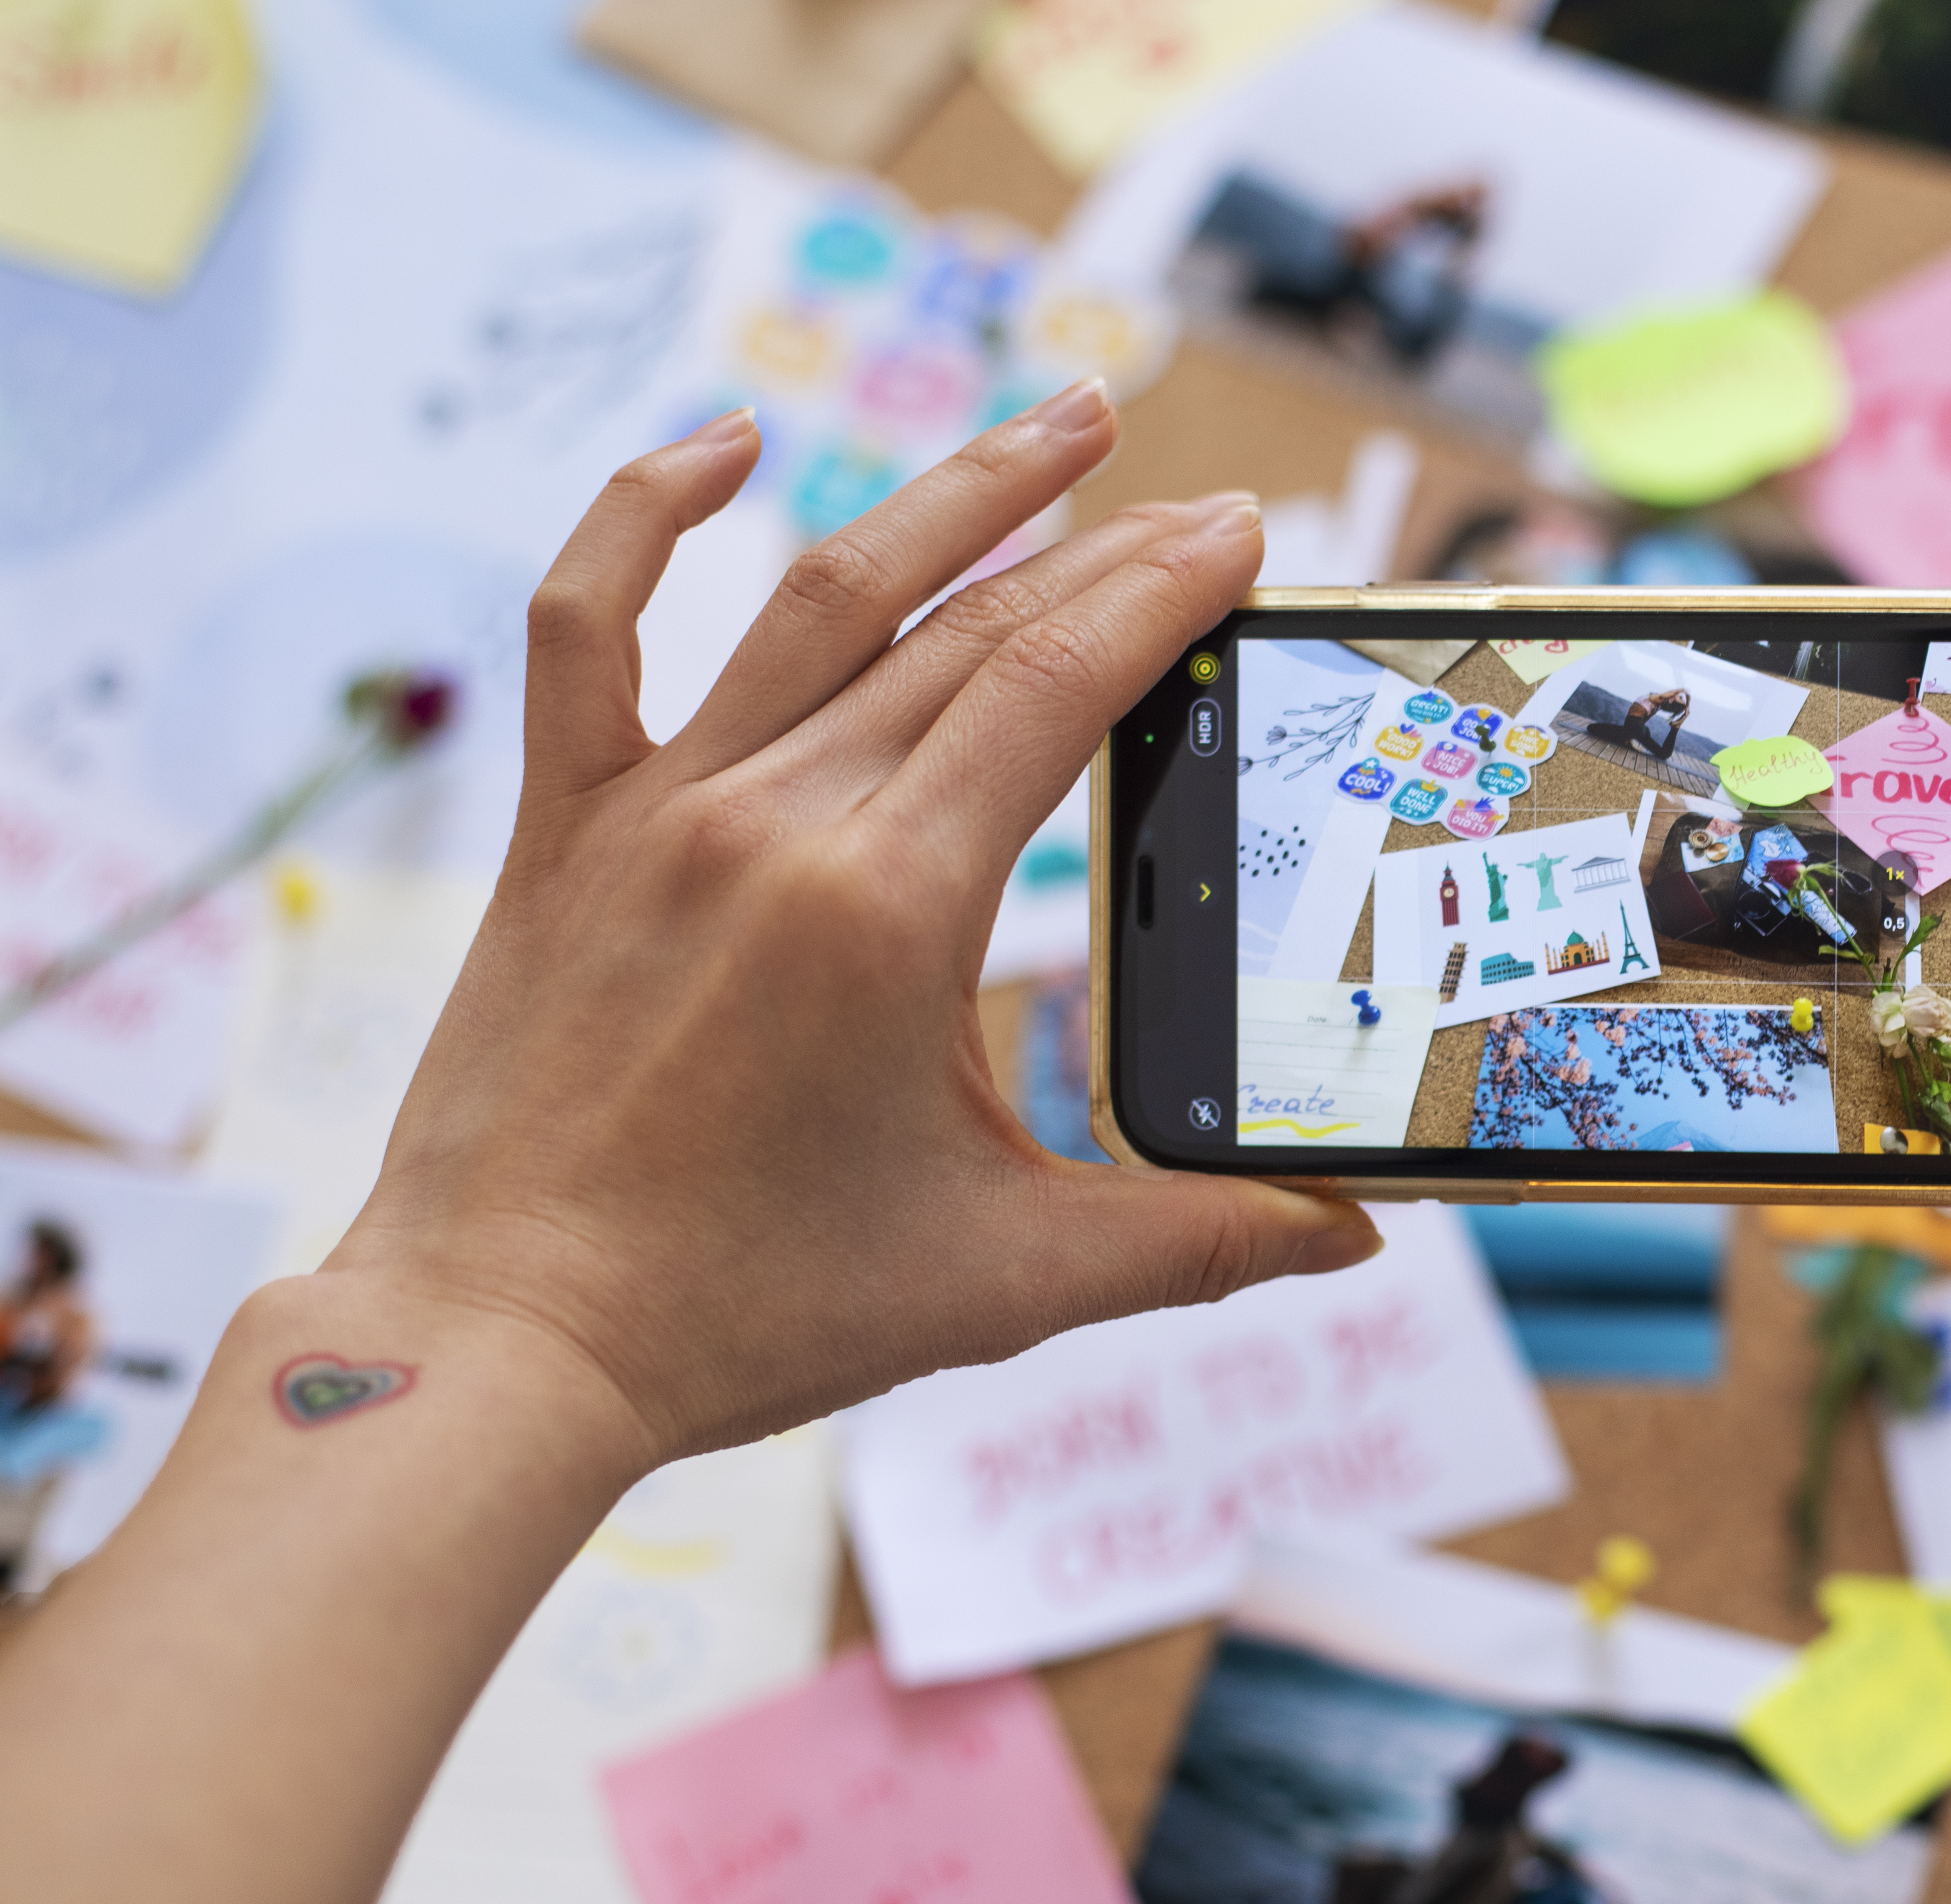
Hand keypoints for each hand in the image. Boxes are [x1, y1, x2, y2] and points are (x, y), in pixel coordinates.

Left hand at [327, 383, 1377, 1464]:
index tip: (1238, 537)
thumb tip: (1352, 1234)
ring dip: (950, 495)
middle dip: (1105, 554)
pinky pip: (584, 631)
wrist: (510, 1344)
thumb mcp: (1009, 1280)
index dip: (1158, 598)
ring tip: (1058, 424)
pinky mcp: (562, 832)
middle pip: (968, 634)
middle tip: (1203, 509)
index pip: (1054, 691)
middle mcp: (771, 824)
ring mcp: (654, 813)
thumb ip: (1197, 1241)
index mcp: (887, 910)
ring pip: (817, 596)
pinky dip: (640, 518)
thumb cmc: (752, 1312)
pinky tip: (716, 440)